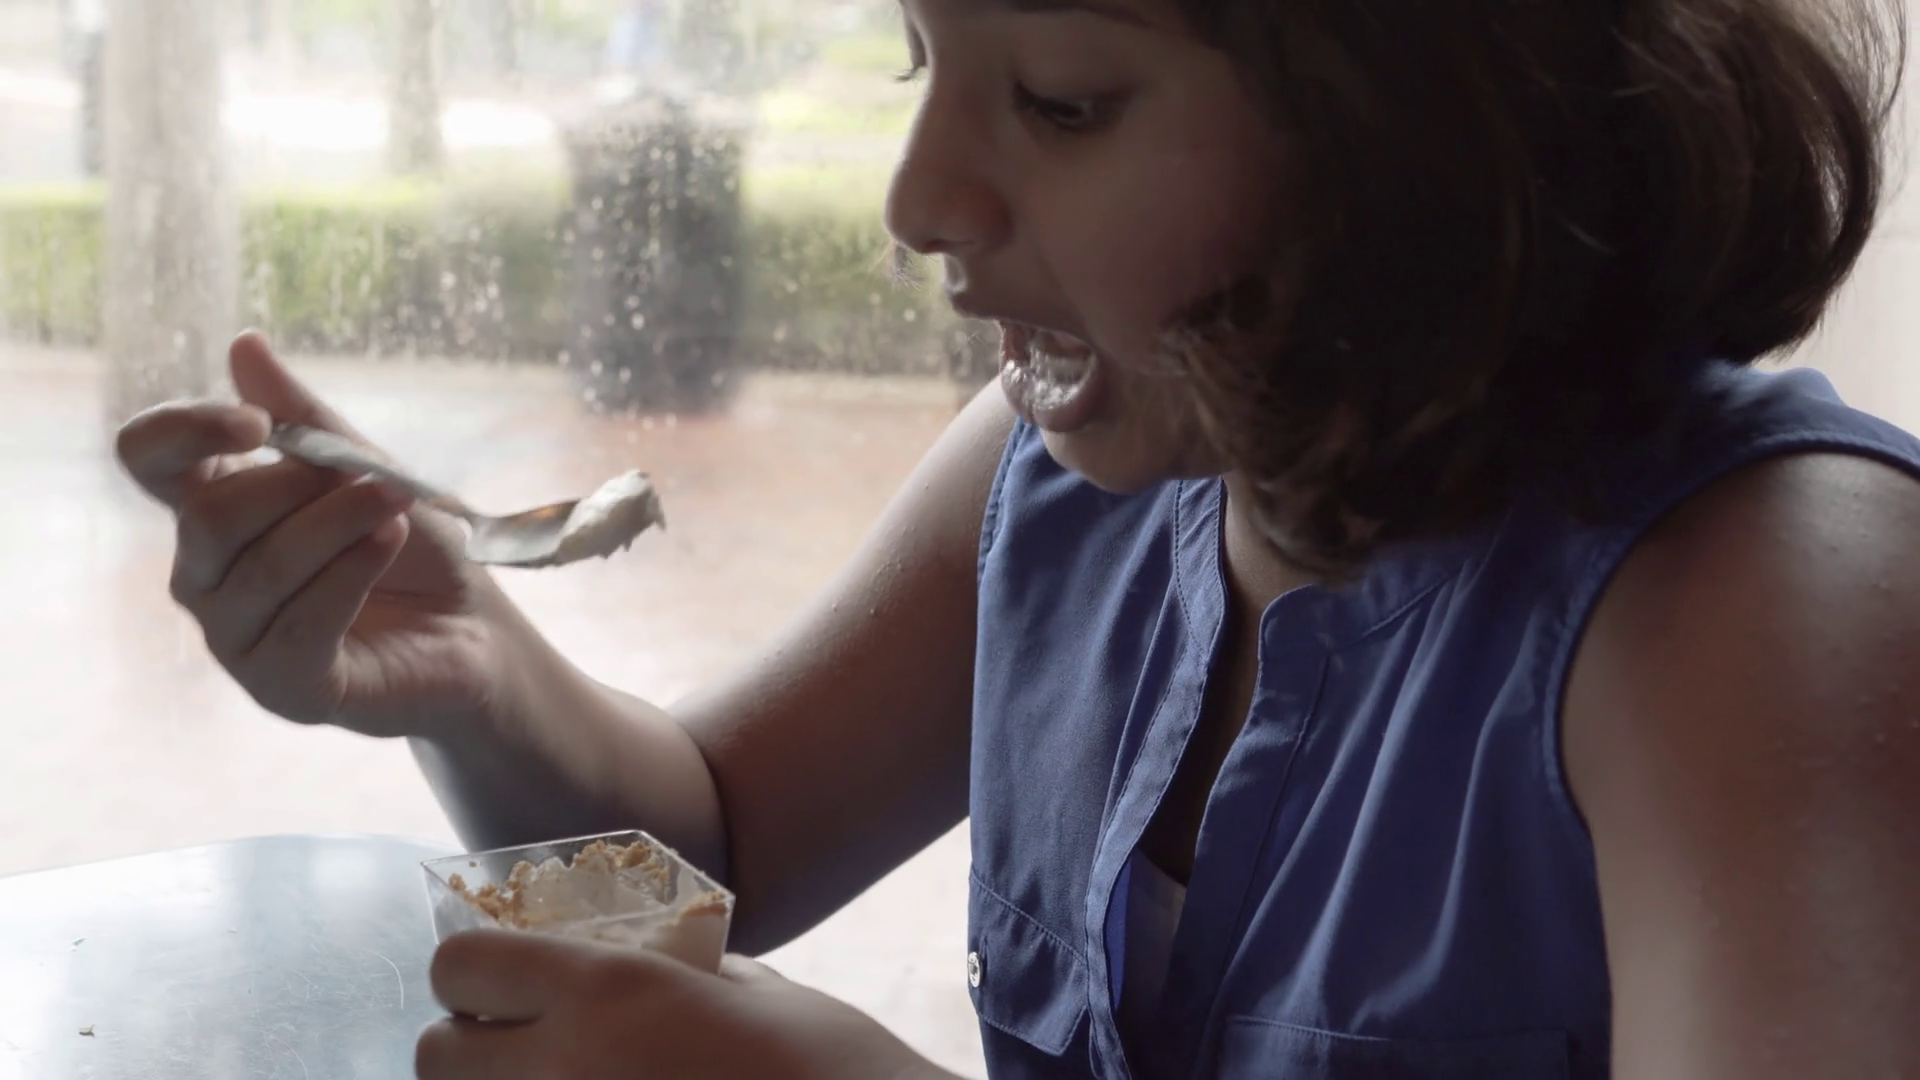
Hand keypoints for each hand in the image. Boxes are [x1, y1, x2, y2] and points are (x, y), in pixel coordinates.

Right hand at [115, 331, 518, 737]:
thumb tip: (244, 344)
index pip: (147, 458)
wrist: (474, 628)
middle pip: (208, 517)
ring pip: (261, 568)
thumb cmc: (413, 547)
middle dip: (296, 487)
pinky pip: (300, 625)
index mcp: (213, 511)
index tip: (259, 422)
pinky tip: (389, 543)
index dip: (186, 430)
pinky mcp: (283, 687)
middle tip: (370, 477)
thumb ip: (307, 421)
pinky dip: (351, 573)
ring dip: (339, 525)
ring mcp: (237, 639)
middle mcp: (207, 578)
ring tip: (398, 507)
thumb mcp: (368, 471)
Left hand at [417, 930, 951, 1079]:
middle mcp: (562, 1072)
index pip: (461, 969)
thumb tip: (634, 959)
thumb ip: (676, 972)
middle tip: (531, 1051)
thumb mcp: (755, 994)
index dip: (478, 972)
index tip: (511, 981)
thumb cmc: (834, 1071)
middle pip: (435, 1057)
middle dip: (471, 1049)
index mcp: (607, 994)